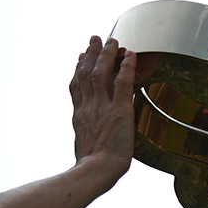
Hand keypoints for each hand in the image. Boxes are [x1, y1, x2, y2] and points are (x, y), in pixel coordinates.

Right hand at [69, 36, 136, 187]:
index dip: (78, 69)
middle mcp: (88, 107)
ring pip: (102, 73)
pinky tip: (130, 56)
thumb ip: (88, 133)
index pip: (77, 86)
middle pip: (86, 74)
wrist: (98, 169)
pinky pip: (123, 83)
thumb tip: (90, 134)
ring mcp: (103, 107)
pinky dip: (126, 67)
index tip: (80, 56)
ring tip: (112, 41)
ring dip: (107, 55)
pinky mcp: (119, 110)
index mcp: (79, 115)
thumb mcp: (85, 144)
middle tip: (94, 38)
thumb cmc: (94, 165)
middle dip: (90, 54)